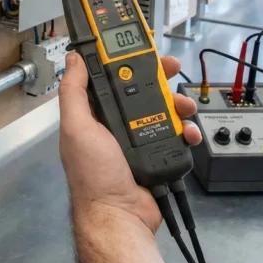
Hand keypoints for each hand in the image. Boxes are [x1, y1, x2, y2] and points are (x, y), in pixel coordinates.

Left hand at [59, 52, 201, 231]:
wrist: (121, 216)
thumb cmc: (93, 175)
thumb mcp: (76, 128)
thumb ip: (74, 92)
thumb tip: (74, 59)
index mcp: (95, 115)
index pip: (110, 78)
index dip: (125, 61)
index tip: (141, 46)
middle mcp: (116, 125)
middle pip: (142, 90)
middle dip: (159, 77)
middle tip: (172, 69)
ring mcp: (139, 139)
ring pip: (164, 109)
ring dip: (178, 104)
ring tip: (185, 107)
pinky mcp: (159, 153)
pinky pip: (177, 135)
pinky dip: (186, 131)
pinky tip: (188, 132)